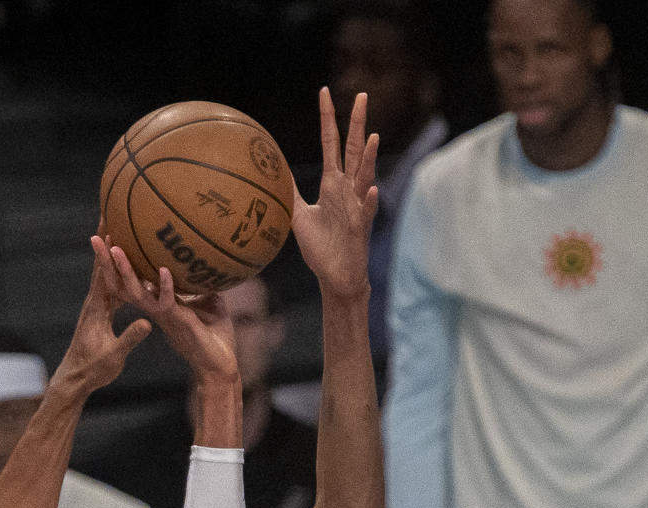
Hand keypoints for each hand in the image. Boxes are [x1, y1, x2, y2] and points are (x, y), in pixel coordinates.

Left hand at [50, 235, 155, 394]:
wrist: (76, 379)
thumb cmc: (94, 370)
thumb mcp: (114, 356)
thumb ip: (129, 339)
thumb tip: (146, 322)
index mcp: (97, 308)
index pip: (102, 273)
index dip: (106, 249)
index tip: (109, 225)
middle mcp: (94, 302)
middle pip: (100, 264)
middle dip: (105, 238)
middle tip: (109, 212)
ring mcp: (96, 306)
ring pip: (104, 272)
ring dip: (109, 250)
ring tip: (117, 228)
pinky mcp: (100, 312)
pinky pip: (109, 284)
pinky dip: (115, 269)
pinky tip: (124, 262)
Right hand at [100, 243, 237, 383]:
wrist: (219, 367)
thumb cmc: (214, 338)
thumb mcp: (210, 304)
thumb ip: (202, 286)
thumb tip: (207, 264)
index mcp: (158, 303)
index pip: (131, 280)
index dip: (118, 261)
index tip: (110, 237)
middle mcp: (154, 309)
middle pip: (122, 283)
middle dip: (107, 262)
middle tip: (97, 237)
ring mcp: (163, 316)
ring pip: (136, 292)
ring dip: (125, 271)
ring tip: (115, 249)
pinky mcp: (176, 322)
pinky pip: (167, 302)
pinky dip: (165, 285)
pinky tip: (162, 270)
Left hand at [292, 88, 378, 296]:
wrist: (335, 276)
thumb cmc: (320, 248)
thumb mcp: (299, 215)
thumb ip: (290, 191)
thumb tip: (274, 171)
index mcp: (333, 184)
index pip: (331, 143)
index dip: (328, 118)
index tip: (325, 92)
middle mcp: (348, 190)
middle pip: (352, 150)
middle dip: (357, 123)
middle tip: (362, 95)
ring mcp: (357, 207)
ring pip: (364, 176)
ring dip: (368, 158)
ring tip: (372, 136)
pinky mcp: (360, 227)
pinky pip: (367, 211)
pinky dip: (371, 200)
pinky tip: (373, 189)